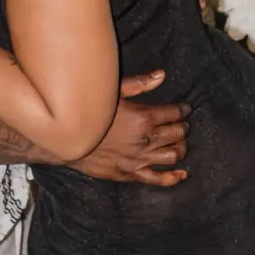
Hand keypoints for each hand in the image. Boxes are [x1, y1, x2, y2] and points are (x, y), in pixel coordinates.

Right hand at [72, 71, 188, 186]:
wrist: (69, 139)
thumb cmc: (91, 111)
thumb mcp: (113, 91)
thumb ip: (139, 84)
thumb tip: (162, 75)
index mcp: (144, 117)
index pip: (174, 114)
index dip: (183, 110)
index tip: (185, 109)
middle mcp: (146, 139)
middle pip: (177, 134)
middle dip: (184, 127)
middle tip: (184, 124)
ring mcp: (140, 159)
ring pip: (172, 155)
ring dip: (181, 147)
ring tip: (180, 142)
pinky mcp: (131, 173)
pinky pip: (158, 178)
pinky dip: (173, 177)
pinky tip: (181, 173)